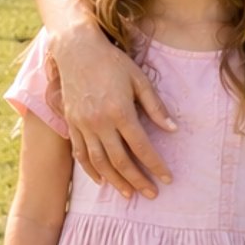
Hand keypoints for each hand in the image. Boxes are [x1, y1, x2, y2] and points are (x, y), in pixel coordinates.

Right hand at [46, 22, 174, 196]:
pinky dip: (91, 171)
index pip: (141, 147)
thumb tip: (173, 129)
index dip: (155, 165)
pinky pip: (80, 154)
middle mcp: (100, 122)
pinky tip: (102, 180)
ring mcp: (83, 125)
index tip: (167, 178)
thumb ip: (155, 106)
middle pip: (120, 161)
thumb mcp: (139, 79)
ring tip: (129, 193)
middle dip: (138, 180)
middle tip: (151, 194)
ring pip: (99, 162)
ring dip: (115, 181)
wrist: (77, 50)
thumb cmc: (113, 62)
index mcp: (120, 111)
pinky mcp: (72, 125)